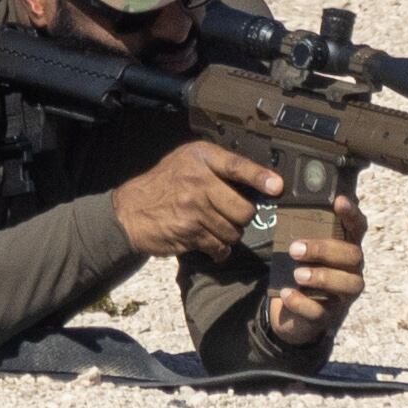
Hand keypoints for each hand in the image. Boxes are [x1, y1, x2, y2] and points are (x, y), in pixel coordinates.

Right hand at [110, 141, 273, 258]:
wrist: (130, 211)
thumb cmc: (164, 184)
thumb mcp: (186, 162)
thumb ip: (217, 166)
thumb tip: (259, 180)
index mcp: (200, 157)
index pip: (237, 166)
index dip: (259, 177)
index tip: (277, 187)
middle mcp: (198, 180)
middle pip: (244, 208)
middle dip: (242, 216)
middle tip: (231, 214)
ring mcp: (194, 208)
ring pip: (234, 231)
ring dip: (230, 234)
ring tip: (215, 226)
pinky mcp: (190, 233)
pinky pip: (220, 247)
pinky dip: (219, 250)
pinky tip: (209, 242)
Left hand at [258, 191, 365, 347]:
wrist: (292, 313)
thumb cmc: (301, 270)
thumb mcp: (302, 251)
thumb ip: (302, 232)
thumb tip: (287, 204)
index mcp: (346, 248)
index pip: (357, 227)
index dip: (351, 213)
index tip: (338, 201)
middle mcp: (351, 270)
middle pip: (352, 255)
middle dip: (325, 250)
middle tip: (295, 249)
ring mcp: (343, 296)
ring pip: (348, 284)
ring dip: (322, 277)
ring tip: (297, 274)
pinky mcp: (327, 317)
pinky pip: (320, 312)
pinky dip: (302, 303)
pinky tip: (287, 294)